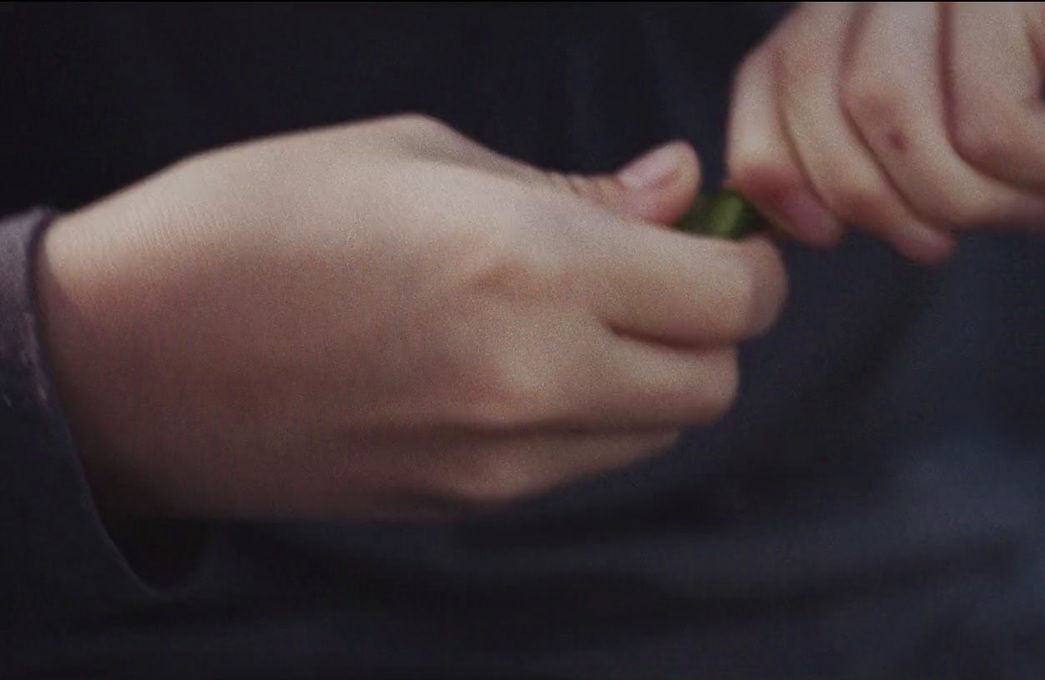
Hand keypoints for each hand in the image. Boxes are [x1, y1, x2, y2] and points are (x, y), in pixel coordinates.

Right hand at [34, 115, 787, 518]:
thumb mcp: (420, 155)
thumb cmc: (259, 220)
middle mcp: (539, 375)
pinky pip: (586, 466)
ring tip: (589, 316)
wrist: (128, 359)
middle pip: (715, 379)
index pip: (729, 296)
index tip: (725, 236)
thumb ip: (573, 185)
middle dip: (715, 324)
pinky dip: (596, 419)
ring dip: (658, 376)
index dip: (749, 262)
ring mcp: (504, 457)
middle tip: (662, 273)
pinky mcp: (468, 502)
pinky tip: (531, 367)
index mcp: (534, 263)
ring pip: (659, 433)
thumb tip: (677, 188)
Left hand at [727, 2, 1044, 262]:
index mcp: (892, 3)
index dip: (775, 164)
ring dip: (975, 187)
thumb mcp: (971, 170)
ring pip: (890, 114)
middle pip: (820, 97)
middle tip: (966, 221)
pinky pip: (981, 116)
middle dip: (888, 198)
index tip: (824, 234)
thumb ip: (866, 161)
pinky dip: (1044, 161)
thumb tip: (763, 195)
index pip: (771, 72)